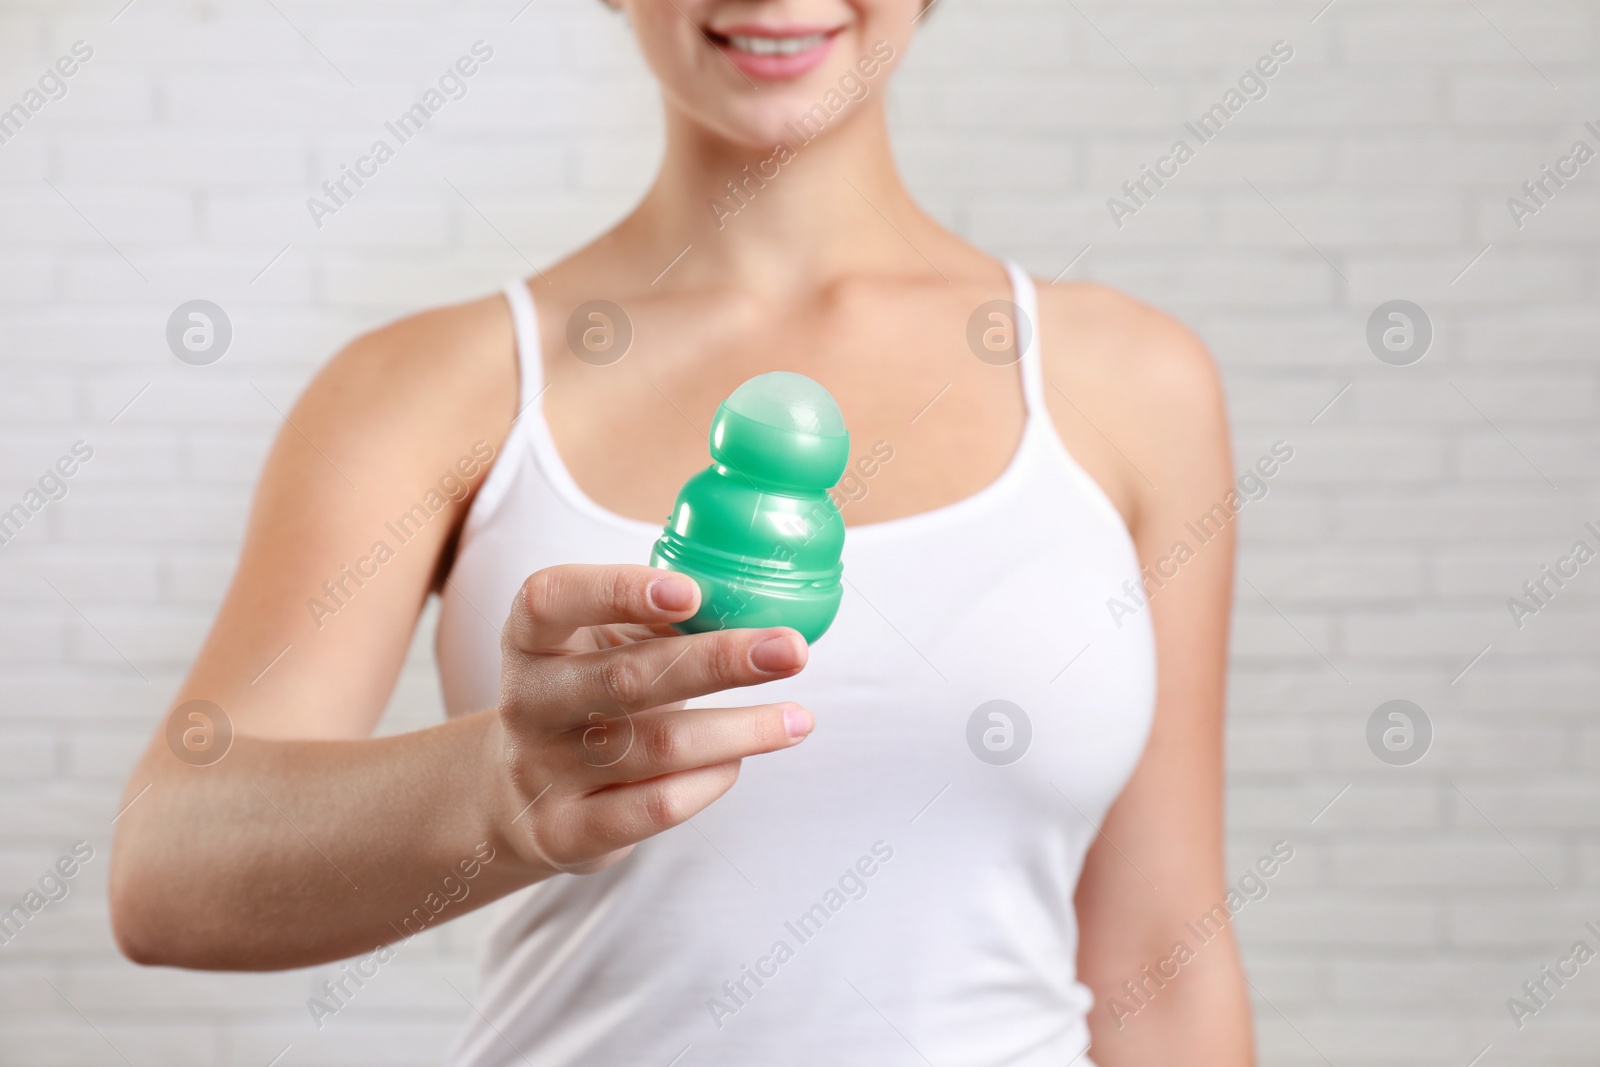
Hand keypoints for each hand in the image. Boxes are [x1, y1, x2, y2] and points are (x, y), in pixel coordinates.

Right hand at [488, 564, 811, 874]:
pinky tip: (740, 760)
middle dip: (719, 661)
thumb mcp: (601, 649)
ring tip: (798, 719)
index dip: (617, 591)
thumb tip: (753, 608)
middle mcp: (526, 703)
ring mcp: (540, 772)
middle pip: (625, 678)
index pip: (551, 600)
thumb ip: (658, 622)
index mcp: (531, 640)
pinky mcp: (566, 833)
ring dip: (740, 730)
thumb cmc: (586, 700)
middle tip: (790, 650)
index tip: (691, 591)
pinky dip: (710, 780)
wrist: (516, 802)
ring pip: (656, 747)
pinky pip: (655, 806)